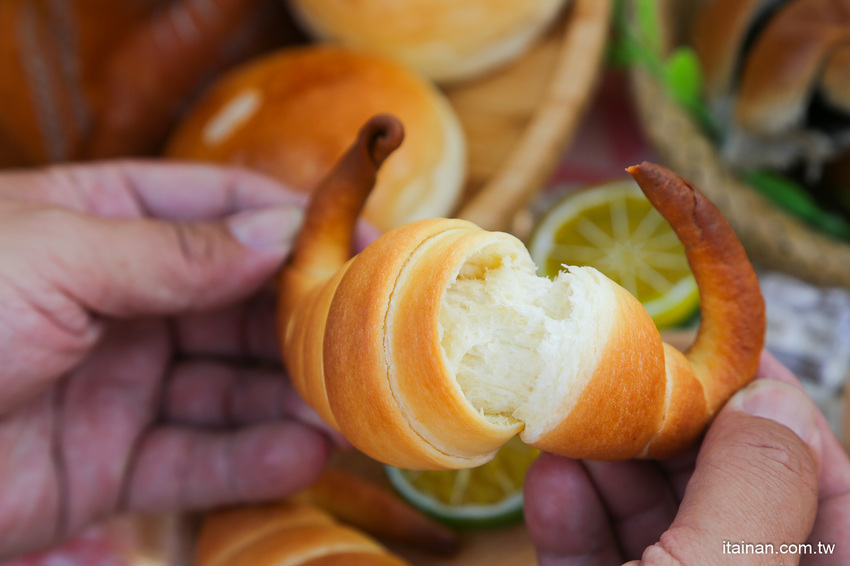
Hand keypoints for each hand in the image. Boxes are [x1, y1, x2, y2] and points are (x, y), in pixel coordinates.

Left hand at [0, 161, 346, 556]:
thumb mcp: (55, 258)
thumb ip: (174, 252)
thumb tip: (278, 232)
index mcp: (102, 227)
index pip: (219, 209)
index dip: (293, 222)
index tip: (363, 241)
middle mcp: (122, 301)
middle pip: (238, 303)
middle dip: (304, 319)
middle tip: (369, 337)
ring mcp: (121, 384)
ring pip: (229, 386)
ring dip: (292, 396)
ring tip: (349, 406)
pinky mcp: (111, 465)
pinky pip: (198, 459)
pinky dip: (253, 459)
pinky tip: (302, 454)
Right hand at [524, 351, 849, 564]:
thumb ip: (754, 487)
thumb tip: (769, 397)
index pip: (830, 489)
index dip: (782, 414)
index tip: (729, 354)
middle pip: (727, 493)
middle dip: (672, 433)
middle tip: (627, 378)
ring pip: (656, 523)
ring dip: (608, 469)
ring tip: (570, 422)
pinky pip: (599, 556)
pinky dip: (572, 519)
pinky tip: (550, 482)